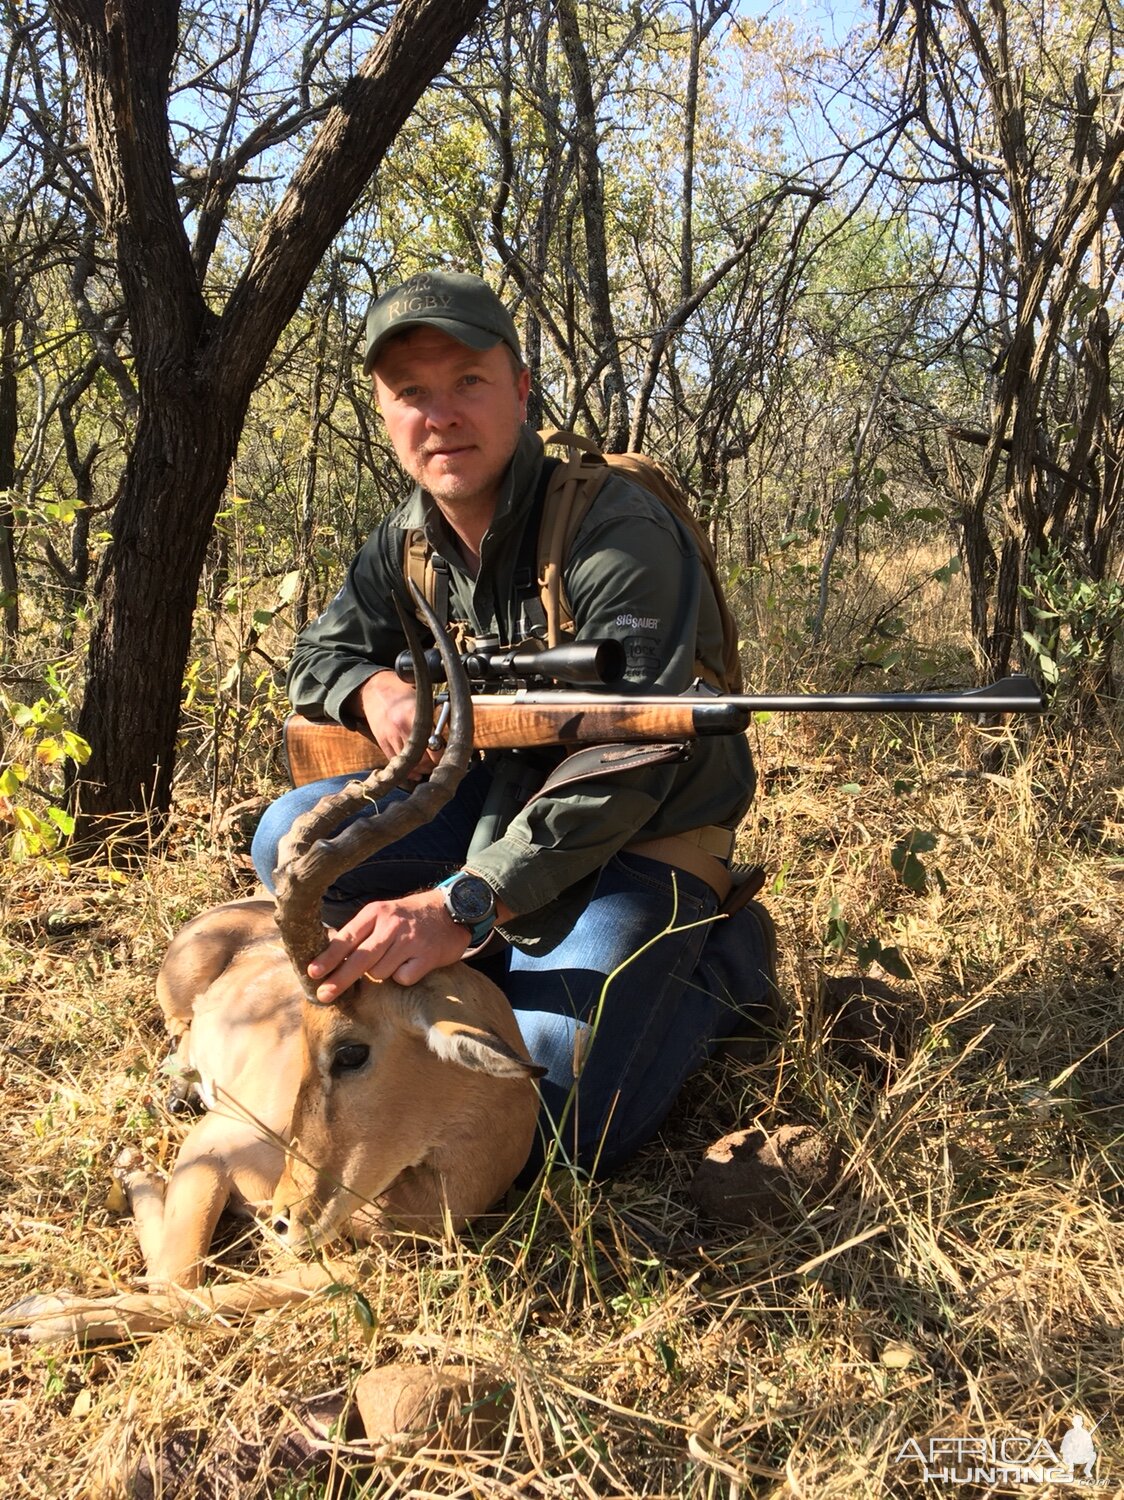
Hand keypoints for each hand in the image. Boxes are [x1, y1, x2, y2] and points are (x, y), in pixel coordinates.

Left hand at [307, 887, 468, 1000]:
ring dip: (382, 973)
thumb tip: (328, 955)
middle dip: (339, 980)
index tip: (313, 973)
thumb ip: (360, 932)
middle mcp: (391, 925)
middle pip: (359, 959)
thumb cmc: (411, 916)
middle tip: (324, 995)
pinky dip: (403, 977)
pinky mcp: (426, 956)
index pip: (346, 938)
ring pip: (380, 972)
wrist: (453, 909)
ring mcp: (410, 941)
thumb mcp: (384, 913)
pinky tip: (411, 964)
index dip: (328, 958)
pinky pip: (403, 978)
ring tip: (396, 959)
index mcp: (376, 913)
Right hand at [349, 670, 439, 779]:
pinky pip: (396, 762)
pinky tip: (415, 771)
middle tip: (440, 763)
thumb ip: (434, 720)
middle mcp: (400, 727)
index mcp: (413, 715)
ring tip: (429, 767)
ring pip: (409, 764)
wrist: (374, 689)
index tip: (448, 755)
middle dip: (433, 765)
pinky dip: (407, 770)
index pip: (433, 745)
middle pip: (421, 758)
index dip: (442, 754)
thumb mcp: (421, 701)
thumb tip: (447, 741)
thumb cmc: (402, 692)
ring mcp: (390, 736)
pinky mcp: (382, 743)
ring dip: (421, 769)